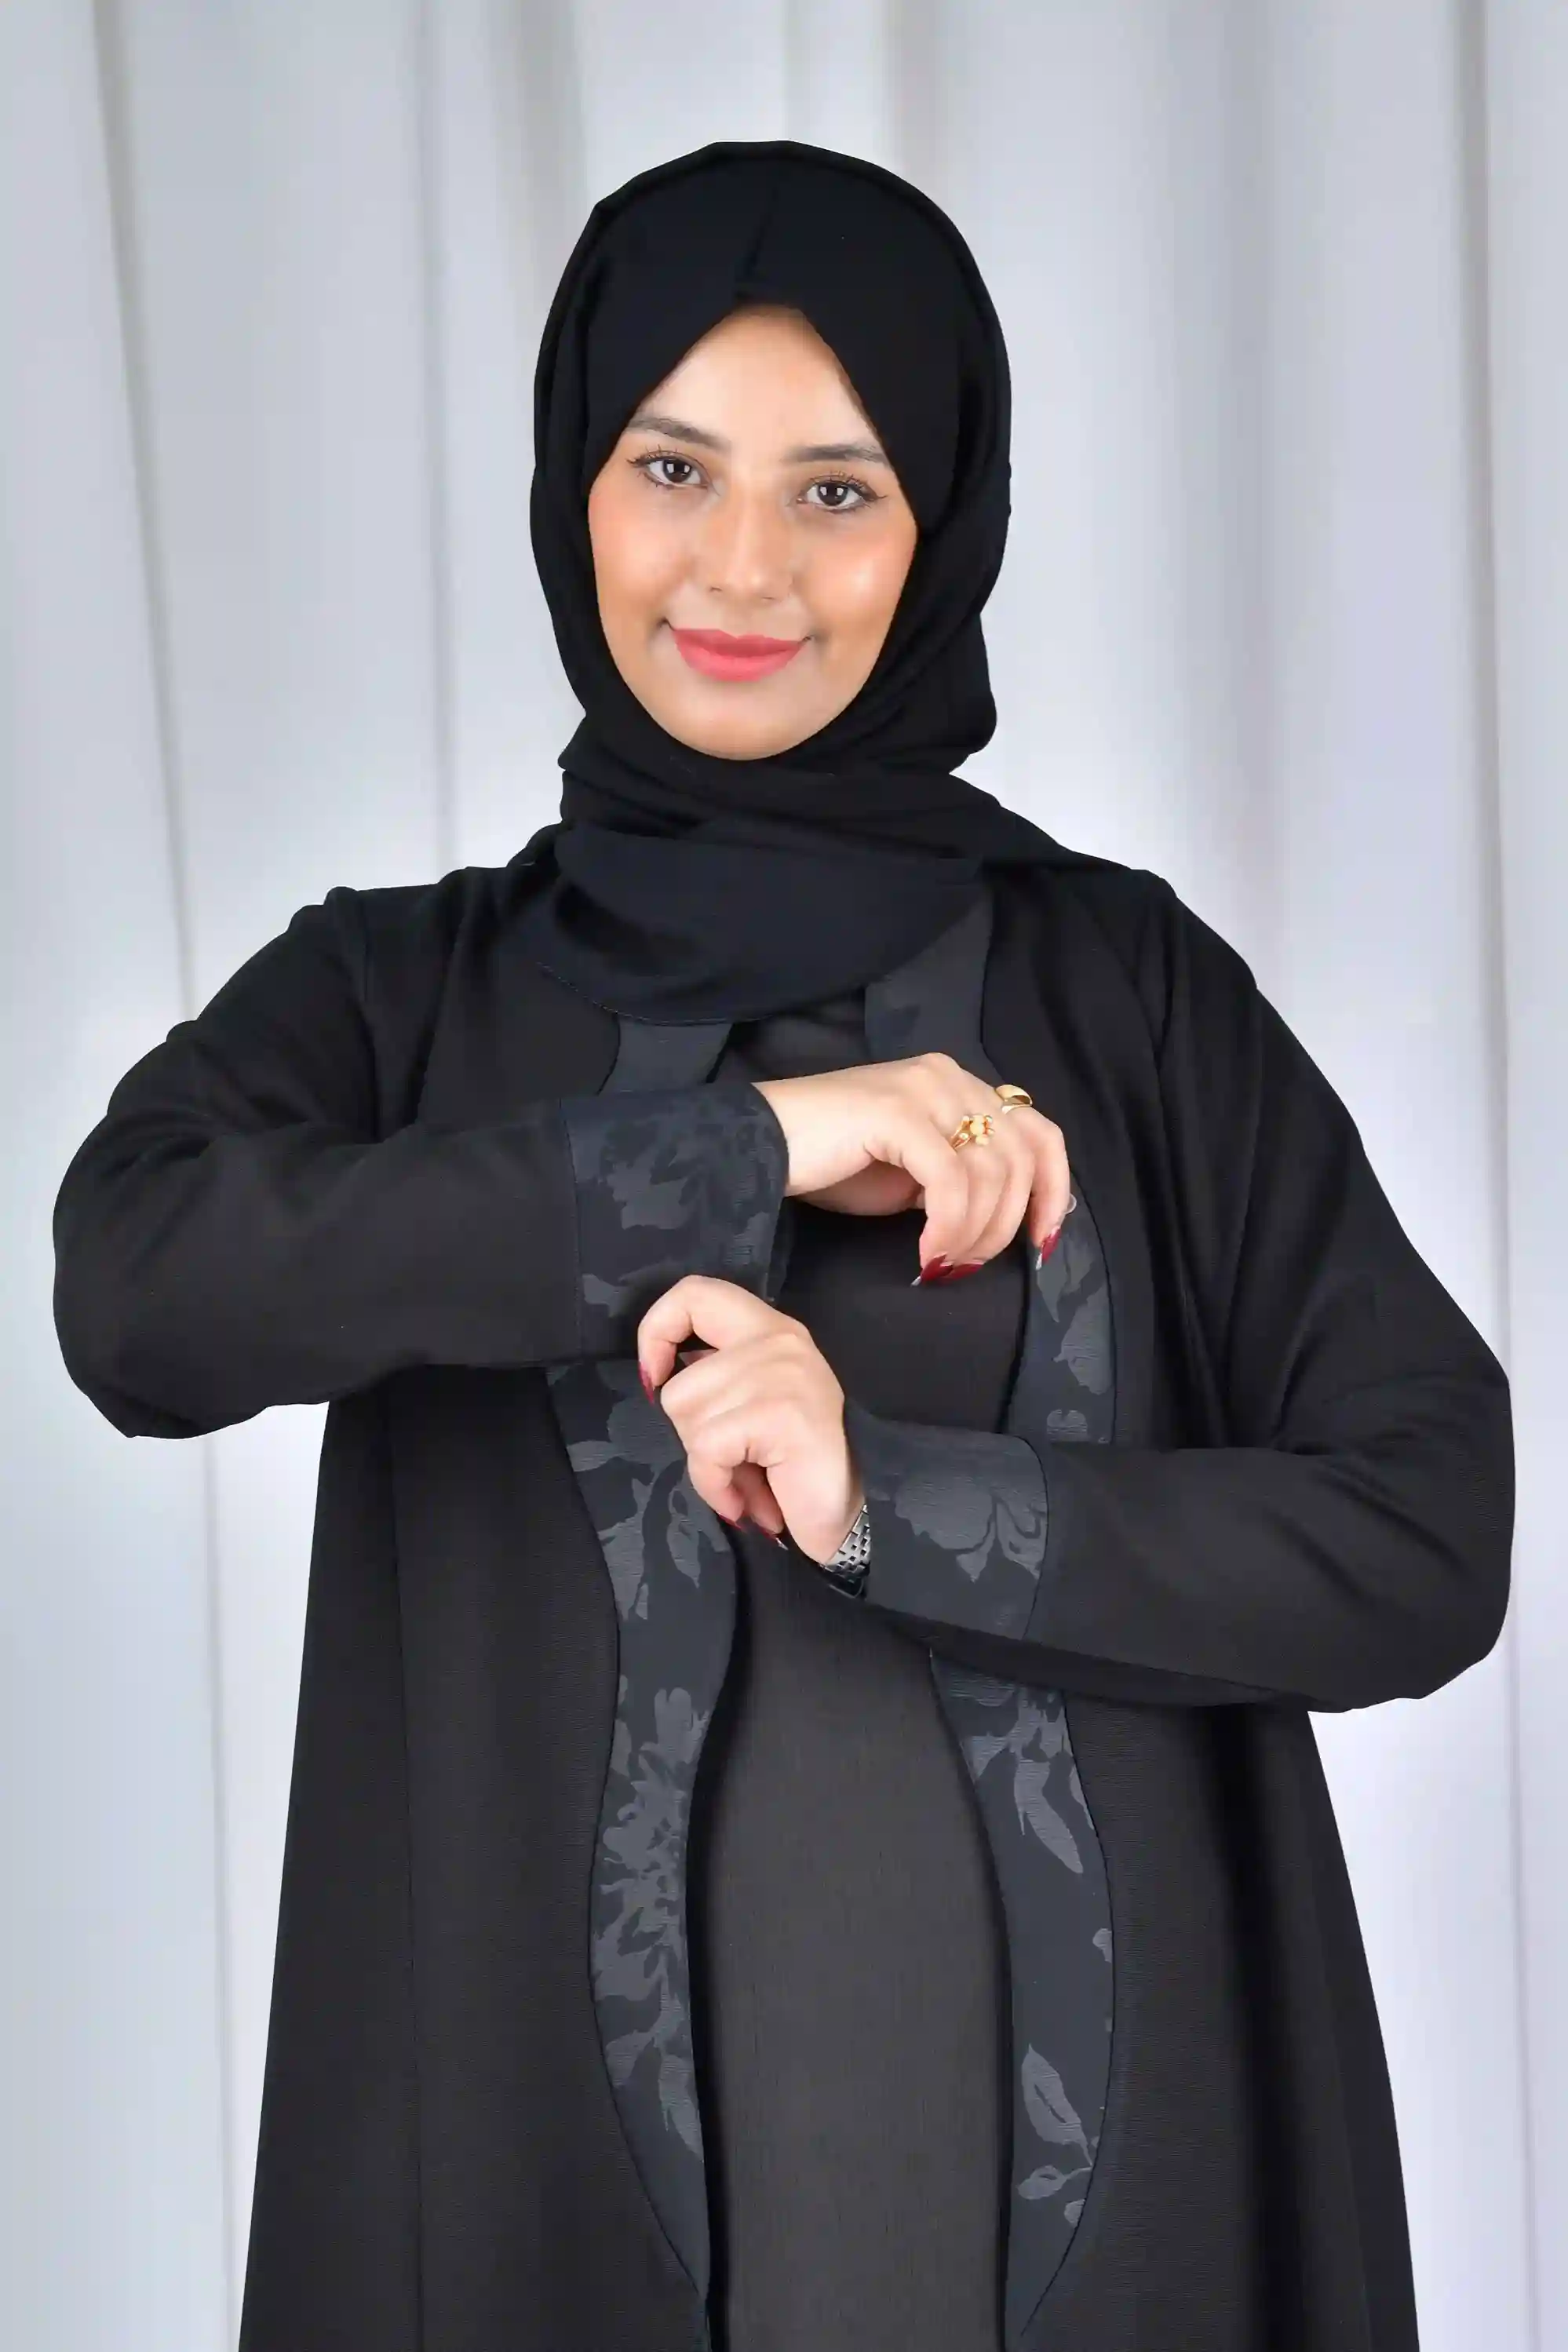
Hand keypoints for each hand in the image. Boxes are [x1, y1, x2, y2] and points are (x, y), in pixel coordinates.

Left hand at [636, 1275, 864, 1564]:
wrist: (853, 1516)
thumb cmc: (795, 1467)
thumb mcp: (752, 1403)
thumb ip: (717, 1377)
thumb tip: (660, 1377)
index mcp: (770, 1329)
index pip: (695, 1293)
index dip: (657, 1330)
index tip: (656, 1377)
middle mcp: (779, 1340)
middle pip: (679, 1381)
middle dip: (693, 1434)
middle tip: (736, 1457)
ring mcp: (782, 1373)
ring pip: (686, 1415)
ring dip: (707, 1462)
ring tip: (748, 1477)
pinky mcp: (780, 1413)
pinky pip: (707, 1449)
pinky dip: (716, 1484)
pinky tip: (747, 1500)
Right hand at [751, 1052, 1071, 1276]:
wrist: (759, 1144)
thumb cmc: (832, 1164)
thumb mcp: (915, 1172)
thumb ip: (962, 1176)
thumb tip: (1008, 1218)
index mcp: (959, 1084)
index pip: (1038, 1132)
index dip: (1054, 1191)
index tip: (1041, 1242)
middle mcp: (950, 1076)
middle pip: (1021, 1158)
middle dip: (1005, 1225)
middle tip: (966, 1265)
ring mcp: (924, 1088)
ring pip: (990, 1173)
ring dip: (973, 1233)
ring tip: (940, 1262)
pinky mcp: (897, 1112)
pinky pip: (950, 1181)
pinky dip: (947, 1226)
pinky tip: (926, 1254)